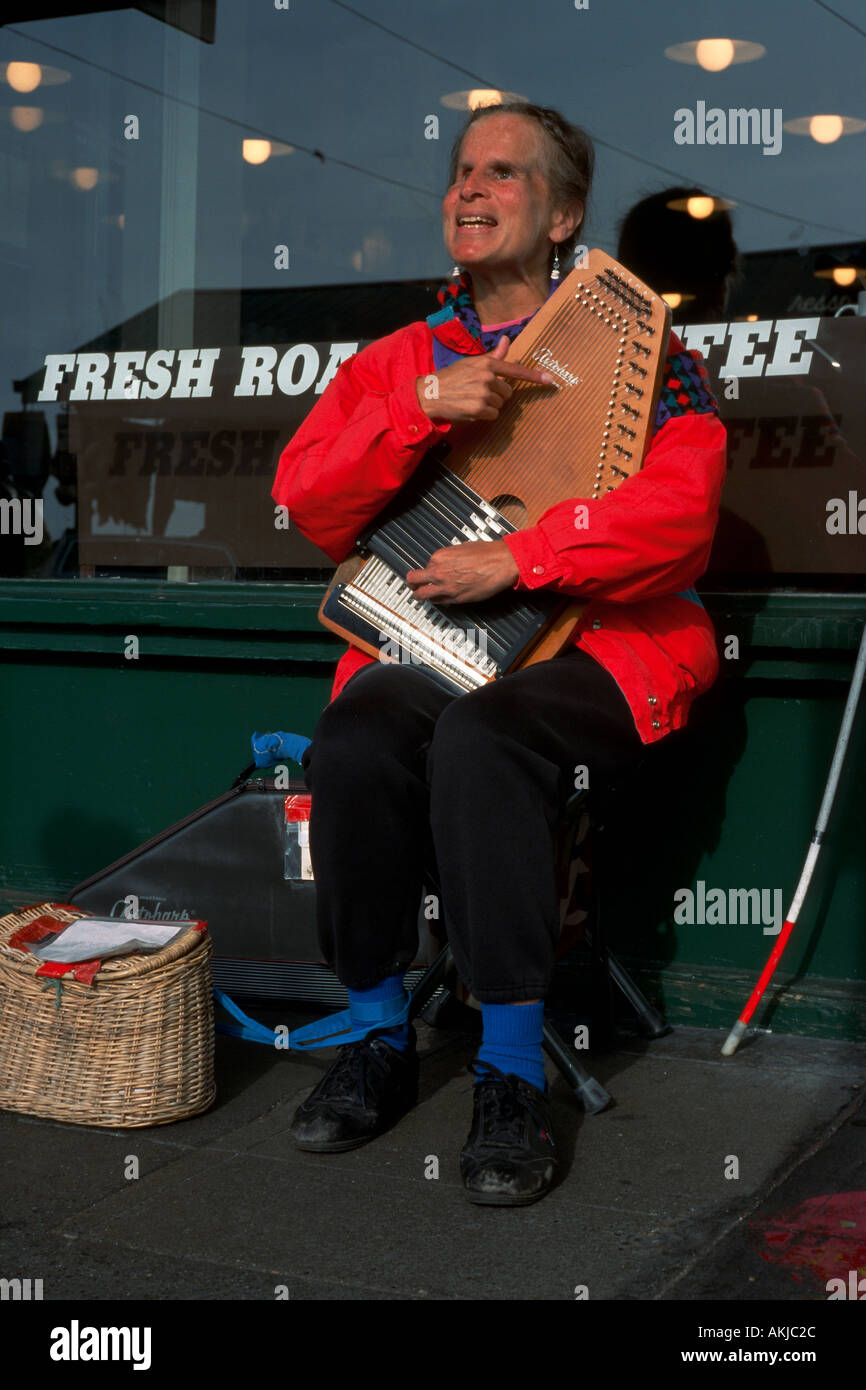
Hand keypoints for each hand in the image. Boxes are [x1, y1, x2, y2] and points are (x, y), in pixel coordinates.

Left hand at [406, 538, 518, 603]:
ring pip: (421, 595)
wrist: (502, 563)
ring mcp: (446, 587)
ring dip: (419, 595)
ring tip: (419, 596)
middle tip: (412, 585)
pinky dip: (436, 600)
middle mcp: (439, 572)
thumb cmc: (487, 554)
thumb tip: (443, 562)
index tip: (428, 571)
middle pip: (413, 581)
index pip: (424, 565)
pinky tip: (438, 599)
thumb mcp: (462, 547)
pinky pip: (439, 602)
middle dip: (412, 583)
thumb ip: (448, 556)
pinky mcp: (456, 599)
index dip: (427, 569)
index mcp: (440, 556)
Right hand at [415, 335, 556, 423]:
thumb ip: (493, 356)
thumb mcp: (472, 363)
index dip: (534, 376)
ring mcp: (483, 393)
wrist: (430, 393)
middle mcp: (487, 377)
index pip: (515, 370)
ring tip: (472, 400)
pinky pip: (493, 415)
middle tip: (479, 392)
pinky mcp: (479, 409)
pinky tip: (471, 408)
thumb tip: (507, 340)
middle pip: (508, 392)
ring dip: (490, 406)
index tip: (550, 380)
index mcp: (487, 363)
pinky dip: (484, 415)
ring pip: (500, 405)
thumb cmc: (452, 377)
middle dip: (498, 395)